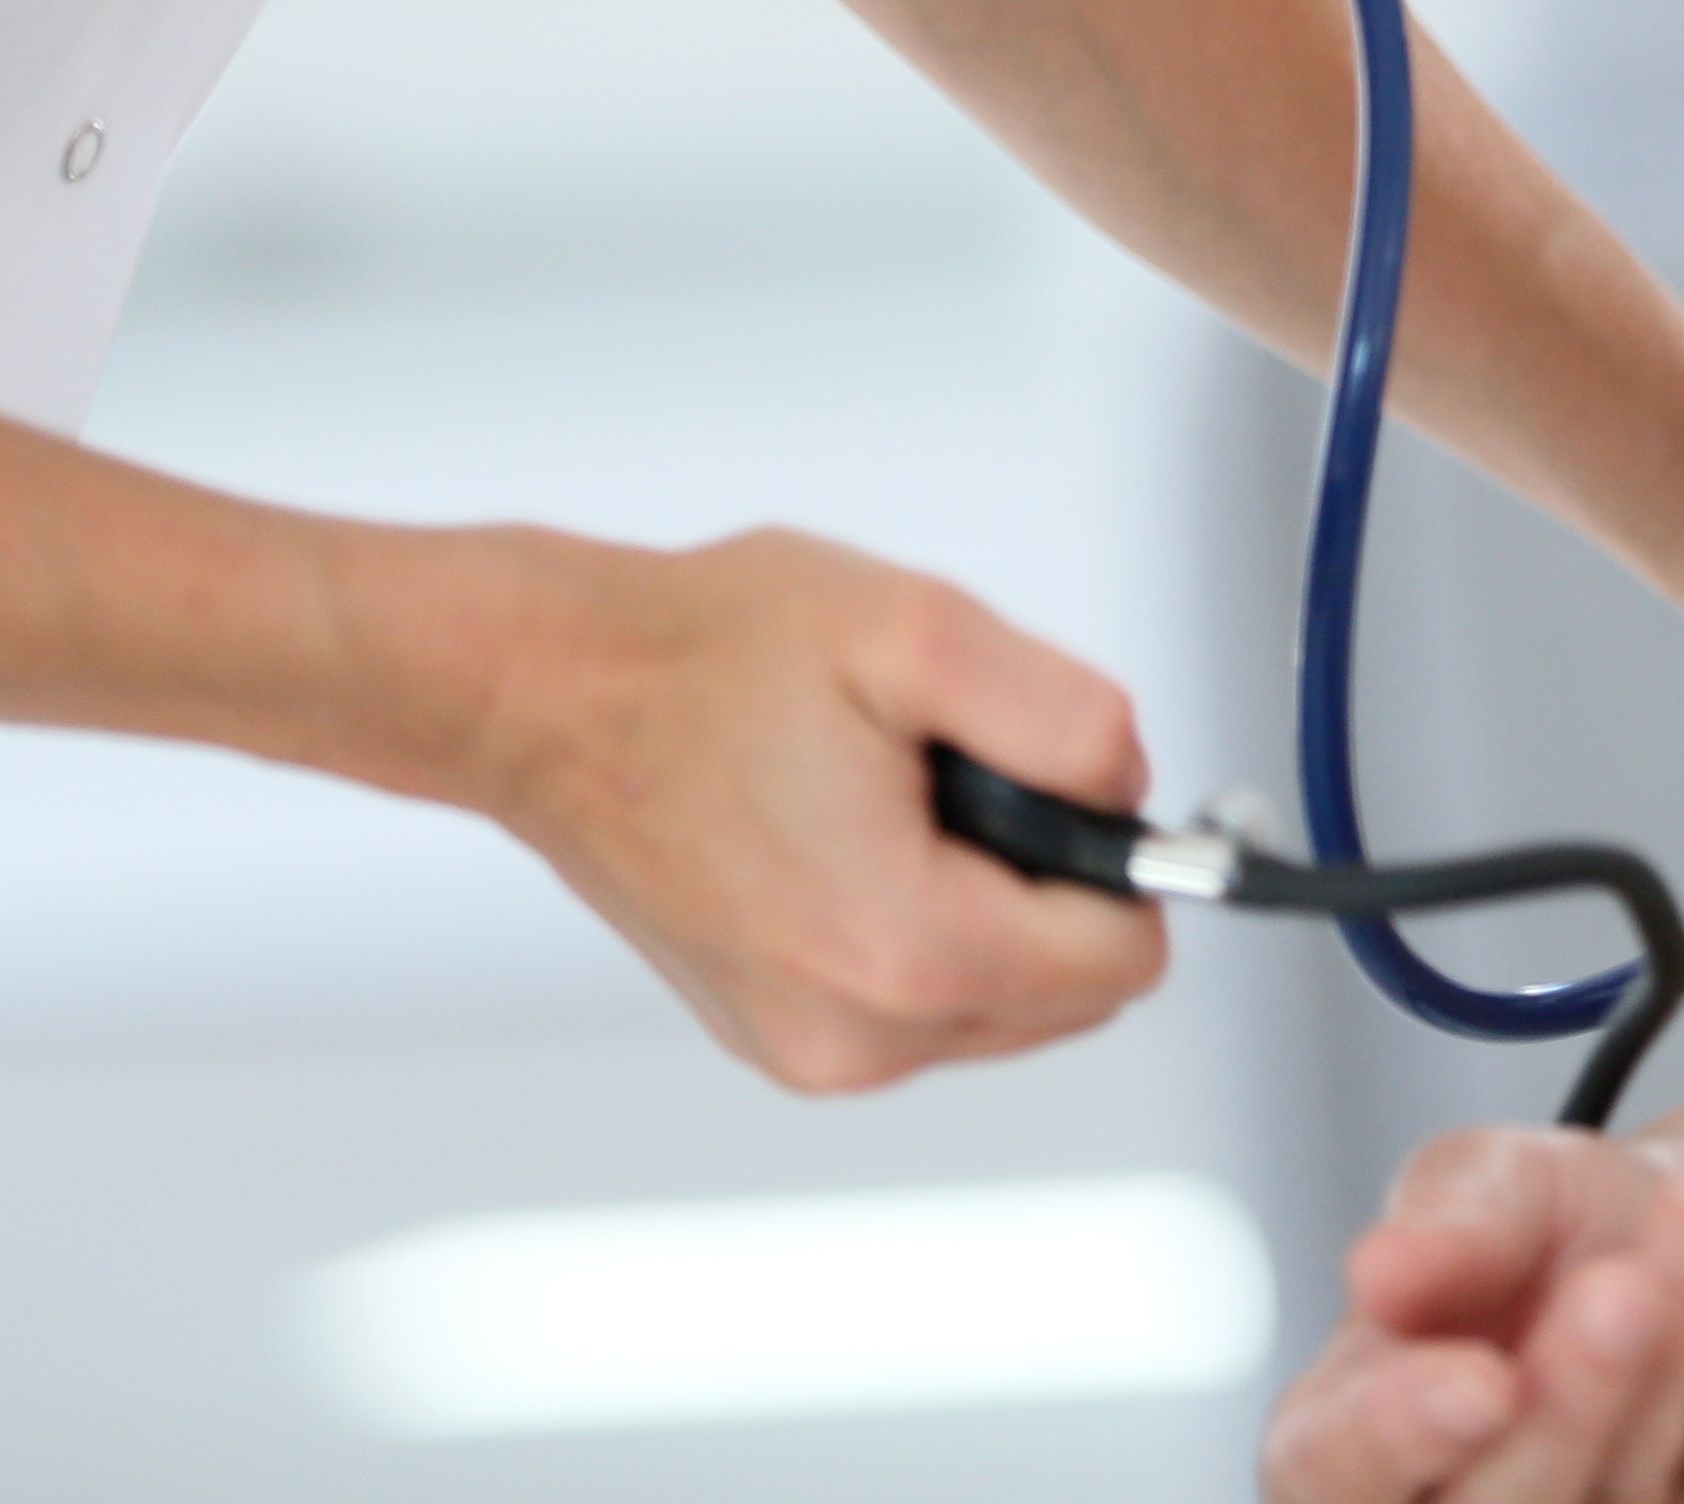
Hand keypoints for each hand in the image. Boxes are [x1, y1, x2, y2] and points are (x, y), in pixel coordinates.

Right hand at [416, 522, 1170, 1090]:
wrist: (553, 696)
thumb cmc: (706, 659)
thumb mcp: (923, 631)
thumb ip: (1068, 719)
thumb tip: (1129, 790)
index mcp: (906, 953)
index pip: (1125, 958)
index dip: (1118, 855)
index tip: (1057, 783)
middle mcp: (857, 1037)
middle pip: (1072, 990)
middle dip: (1052, 881)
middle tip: (962, 776)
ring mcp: (810, 1051)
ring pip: (1004, 1001)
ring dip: (990, 902)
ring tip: (896, 796)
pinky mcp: (781, 1038)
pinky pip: (925, 1003)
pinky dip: (926, 924)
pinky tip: (854, 834)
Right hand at [1262, 1128, 1683, 1503]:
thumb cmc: (1573, 1227)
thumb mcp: (1501, 1179)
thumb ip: (1448, 1217)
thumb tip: (1385, 1270)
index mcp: (1355, 1437)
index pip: (1336, 1472)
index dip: (1396, 1435)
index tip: (1478, 1381)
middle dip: (1577, 1397)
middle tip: (1626, 1281)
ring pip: (1639, 1490)